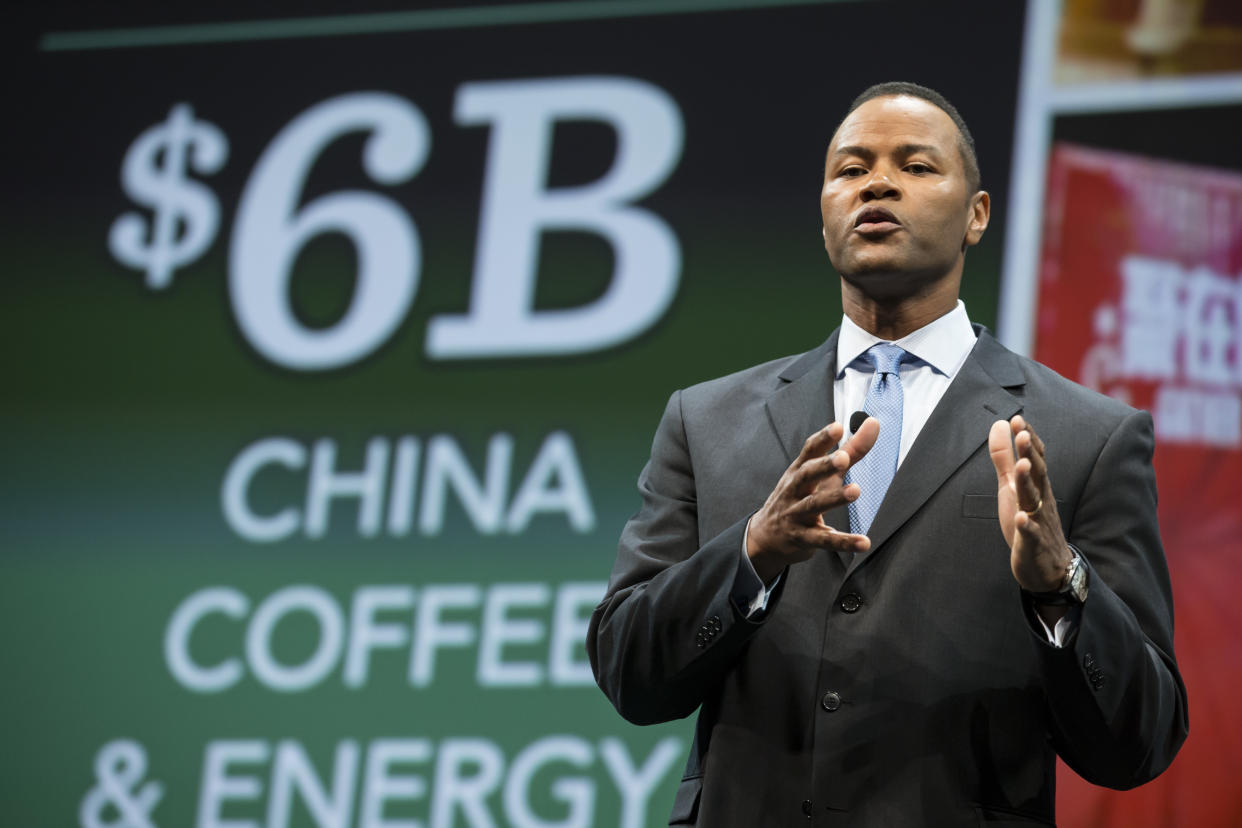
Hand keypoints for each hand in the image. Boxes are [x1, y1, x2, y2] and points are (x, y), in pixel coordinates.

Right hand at [746, 418, 879, 581]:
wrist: (764, 537)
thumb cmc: (798, 498)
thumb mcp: (821, 474)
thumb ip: (851, 450)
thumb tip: (873, 423)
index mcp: (799, 471)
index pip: (809, 452)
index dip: (822, 439)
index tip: (837, 427)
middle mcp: (794, 490)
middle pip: (806, 475)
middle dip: (823, 466)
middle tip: (843, 458)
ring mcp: (796, 515)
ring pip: (813, 505)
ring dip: (833, 498)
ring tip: (855, 491)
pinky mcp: (802, 539)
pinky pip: (823, 540)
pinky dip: (843, 541)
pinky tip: (863, 542)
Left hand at [988, 415, 1072, 595]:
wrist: (1046, 567)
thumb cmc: (1029, 521)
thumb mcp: (1011, 487)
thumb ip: (1004, 458)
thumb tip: (1001, 425)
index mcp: (1035, 485)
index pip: (1034, 458)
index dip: (1026, 440)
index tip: (1018, 419)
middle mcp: (1040, 499)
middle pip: (1037, 474)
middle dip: (1029, 454)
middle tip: (1022, 434)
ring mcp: (1038, 521)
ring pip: (1034, 500)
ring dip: (1028, 482)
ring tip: (1021, 466)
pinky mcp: (1033, 544)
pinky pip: (1031, 534)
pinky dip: (1027, 526)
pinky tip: (1021, 518)